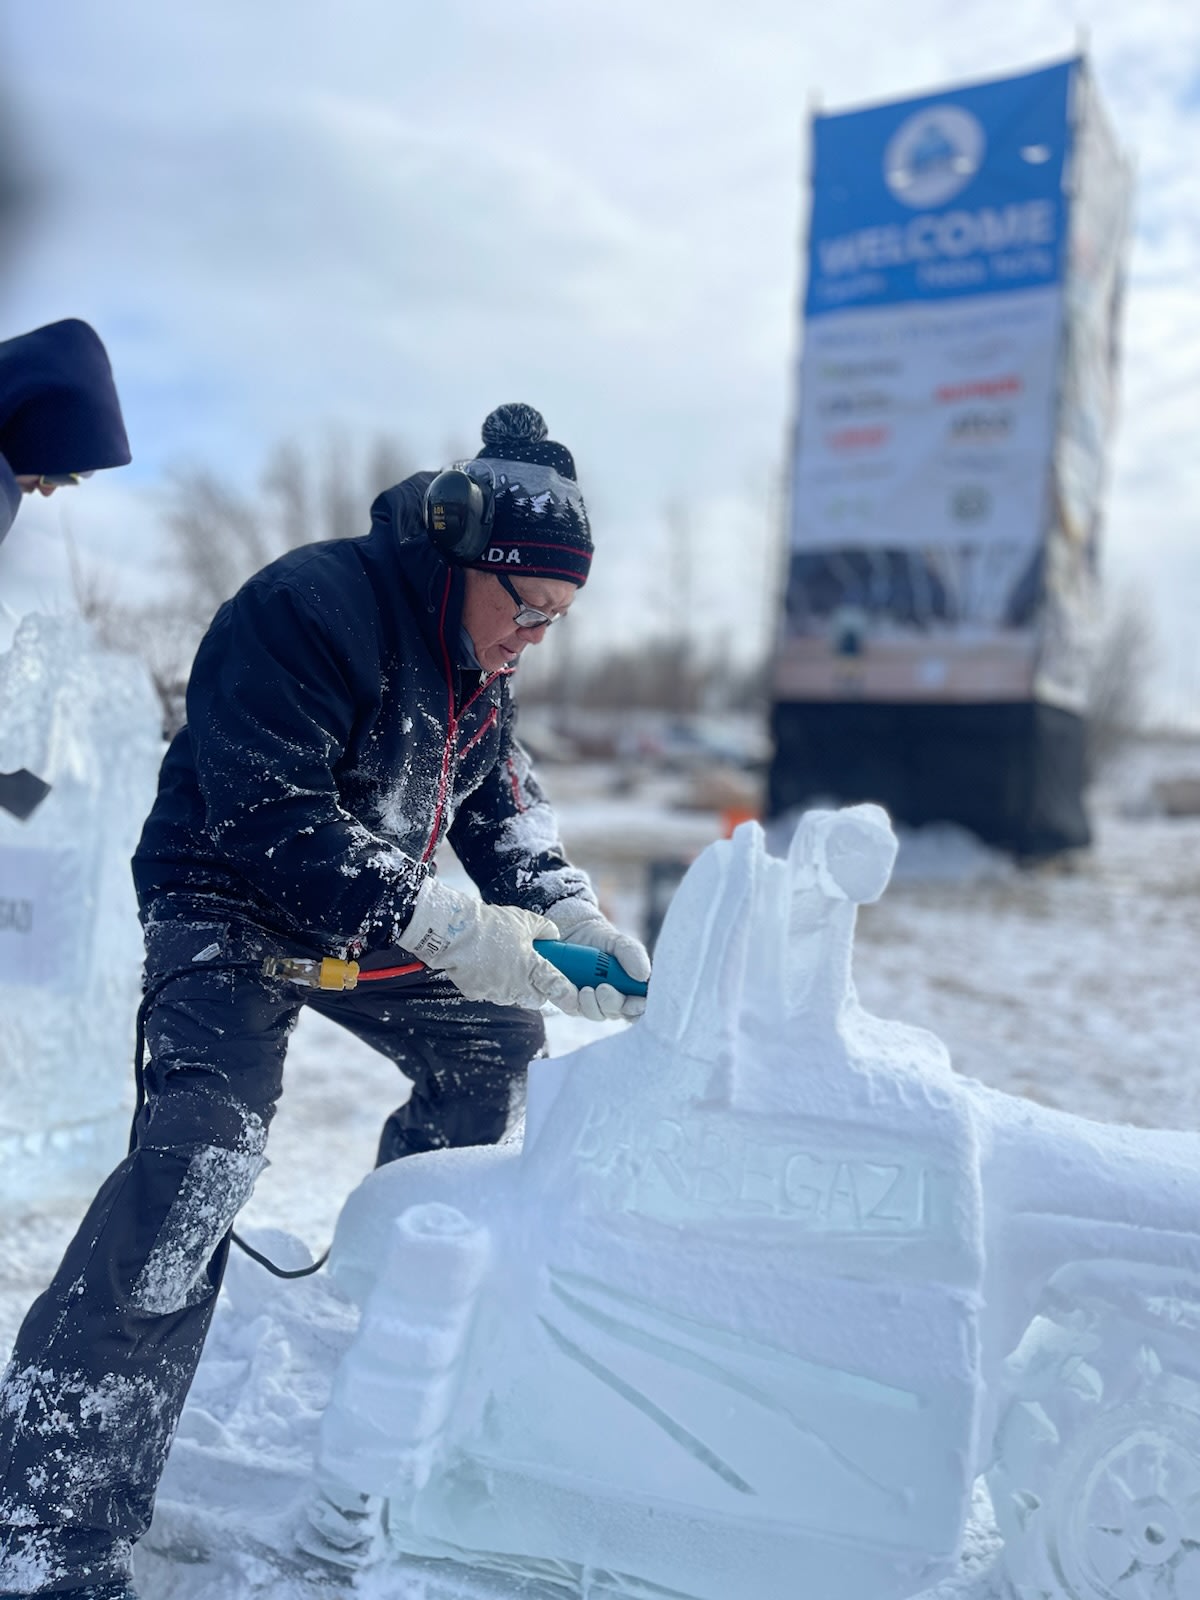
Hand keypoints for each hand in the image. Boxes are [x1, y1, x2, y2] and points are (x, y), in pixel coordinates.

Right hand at [401, 878, 579, 1013]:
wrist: (454, 931)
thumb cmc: (492, 924)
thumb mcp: (525, 919)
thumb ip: (545, 929)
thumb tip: (554, 935)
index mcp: (531, 967)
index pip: (555, 986)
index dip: (566, 993)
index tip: (571, 995)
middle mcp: (515, 985)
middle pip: (535, 999)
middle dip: (537, 991)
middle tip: (533, 975)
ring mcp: (495, 992)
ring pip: (512, 997)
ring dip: (513, 986)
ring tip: (504, 965)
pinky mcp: (476, 993)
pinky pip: (489, 992)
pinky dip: (491, 983)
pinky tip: (484, 966)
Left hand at [547, 898, 650, 1021]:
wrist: (572, 931)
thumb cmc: (601, 939)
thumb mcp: (620, 942)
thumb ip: (633, 953)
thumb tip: (644, 975)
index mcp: (631, 987)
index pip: (640, 1006)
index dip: (639, 1008)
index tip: (633, 1001)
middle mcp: (613, 999)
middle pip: (618, 1013)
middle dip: (613, 1004)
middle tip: (604, 989)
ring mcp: (591, 1002)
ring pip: (596, 1014)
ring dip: (592, 1004)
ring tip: (586, 989)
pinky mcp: (571, 1002)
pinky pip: (573, 1009)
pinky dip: (573, 1001)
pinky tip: (573, 989)